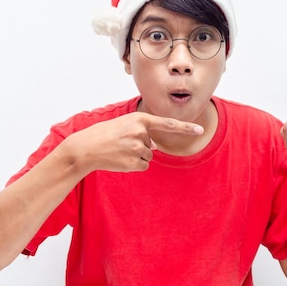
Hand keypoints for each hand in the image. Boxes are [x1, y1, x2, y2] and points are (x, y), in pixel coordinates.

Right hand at [62, 112, 203, 172]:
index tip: (200, 130)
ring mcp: (137, 148)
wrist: (86, 148)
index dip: (185, 128)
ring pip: (148, 156)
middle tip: (120, 144)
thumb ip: (142, 132)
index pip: (168, 124)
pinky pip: (142, 166)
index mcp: (139, 119)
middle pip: (152, 145)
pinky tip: (120, 160)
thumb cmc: (104, 135)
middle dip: (139, 147)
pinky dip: (133, 165)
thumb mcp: (124, 125)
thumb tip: (155, 148)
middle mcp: (141, 132)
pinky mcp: (133, 162)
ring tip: (119, 151)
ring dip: (135, 156)